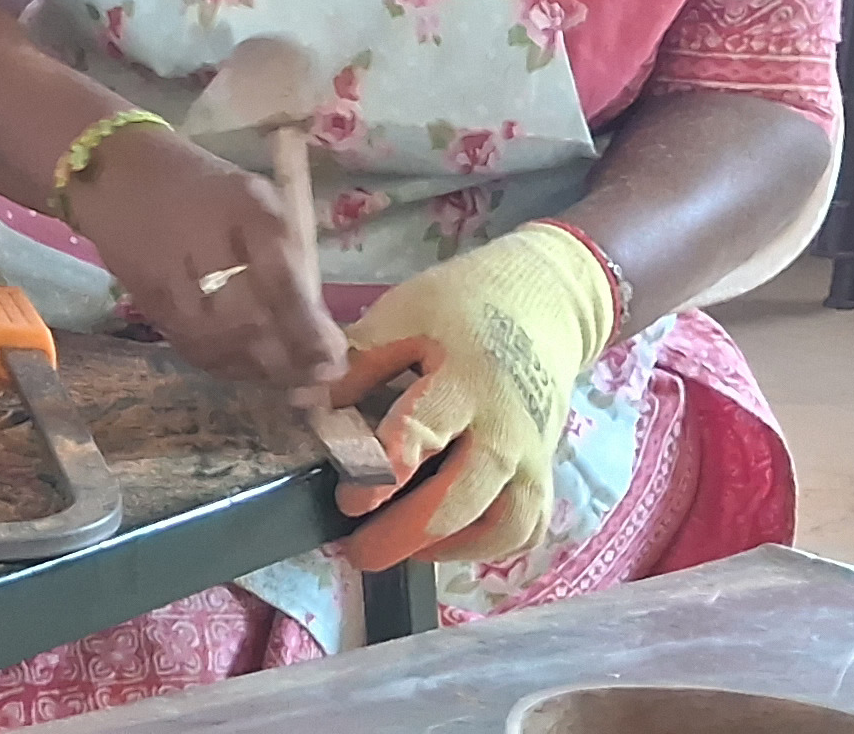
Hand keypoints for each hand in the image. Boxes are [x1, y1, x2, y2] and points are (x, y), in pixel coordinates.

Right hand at [58, 125, 346, 395]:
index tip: (336, 356)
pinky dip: (228, 367)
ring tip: (294, 380)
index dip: (310, 329)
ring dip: (261, 370)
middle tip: (322, 377)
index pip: (282, 282)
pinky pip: (193, 347)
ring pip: (221, 344)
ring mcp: (169, 277)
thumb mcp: (258, 201)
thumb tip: (316, 319)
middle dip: (291, 359)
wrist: (119, 174)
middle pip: (251, 322)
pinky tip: (251, 369)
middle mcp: (204, 243)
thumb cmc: (205, 187)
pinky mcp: (148, 301)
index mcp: (244, 209)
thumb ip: (288, 254)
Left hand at [335, 224, 618, 567]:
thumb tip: (308, 406)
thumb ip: (358, 364)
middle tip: (360, 551)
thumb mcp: (403, 316)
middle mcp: (507, 427)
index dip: (384, 474)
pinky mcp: (546, 471)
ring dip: (449, 547)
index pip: (424, 434)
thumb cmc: (460, 307)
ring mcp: (534, 455)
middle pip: (465, 495)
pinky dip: (486, 547)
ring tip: (399, 551)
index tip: (349, 502)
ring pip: (504, 524)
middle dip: (409, 531)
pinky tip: (441, 546)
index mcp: (465, 379)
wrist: (542, 302)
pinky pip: (525, 528)